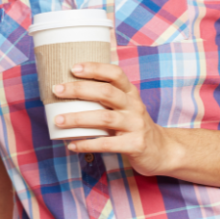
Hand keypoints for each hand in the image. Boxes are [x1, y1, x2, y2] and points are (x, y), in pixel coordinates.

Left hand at [52, 62, 180, 177]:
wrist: (162, 151)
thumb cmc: (133, 126)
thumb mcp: (126, 107)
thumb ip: (106, 97)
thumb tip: (68, 89)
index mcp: (130, 93)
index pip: (115, 74)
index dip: (95, 68)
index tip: (73, 68)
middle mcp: (134, 106)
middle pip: (106, 93)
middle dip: (79, 90)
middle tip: (57, 90)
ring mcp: (136, 125)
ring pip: (104, 118)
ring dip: (78, 118)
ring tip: (58, 120)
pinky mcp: (135, 145)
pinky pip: (107, 144)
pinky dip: (87, 144)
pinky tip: (72, 145)